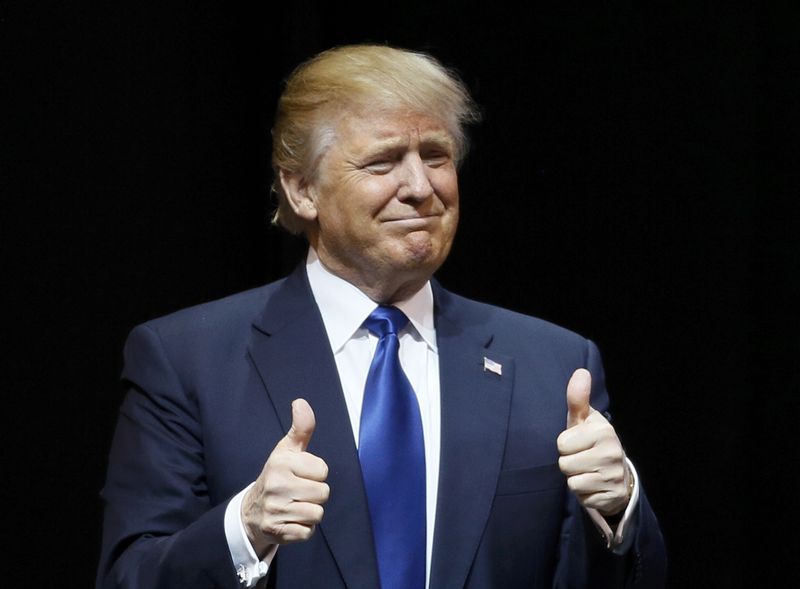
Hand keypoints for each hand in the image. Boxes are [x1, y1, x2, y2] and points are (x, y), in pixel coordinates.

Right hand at [242, 398, 329, 556]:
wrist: (252, 512)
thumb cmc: (278, 476)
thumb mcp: (287, 450)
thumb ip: (301, 428)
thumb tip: (301, 402)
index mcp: (281, 463)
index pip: (323, 470)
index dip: (315, 473)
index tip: (301, 474)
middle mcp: (277, 485)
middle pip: (323, 493)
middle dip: (315, 494)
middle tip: (298, 492)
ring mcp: (276, 510)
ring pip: (317, 513)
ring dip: (310, 512)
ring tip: (295, 505)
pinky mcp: (278, 532)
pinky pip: (308, 532)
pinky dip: (303, 529)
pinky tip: (290, 520)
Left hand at [557, 369, 630, 516]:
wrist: (616, 475)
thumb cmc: (591, 442)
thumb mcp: (583, 420)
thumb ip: (577, 399)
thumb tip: (580, 372)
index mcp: (603, 431)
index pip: (562, 443)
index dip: (565, 445)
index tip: (577, 443)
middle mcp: (612, 452)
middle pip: (564, 464)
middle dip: (569, 463)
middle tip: (582, 459)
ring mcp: (614, 476)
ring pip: (572, 482)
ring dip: (575, 479)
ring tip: (586, 472)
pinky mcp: (612, 497)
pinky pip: (582, 498)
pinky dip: (584, 494)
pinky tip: (593, 485)